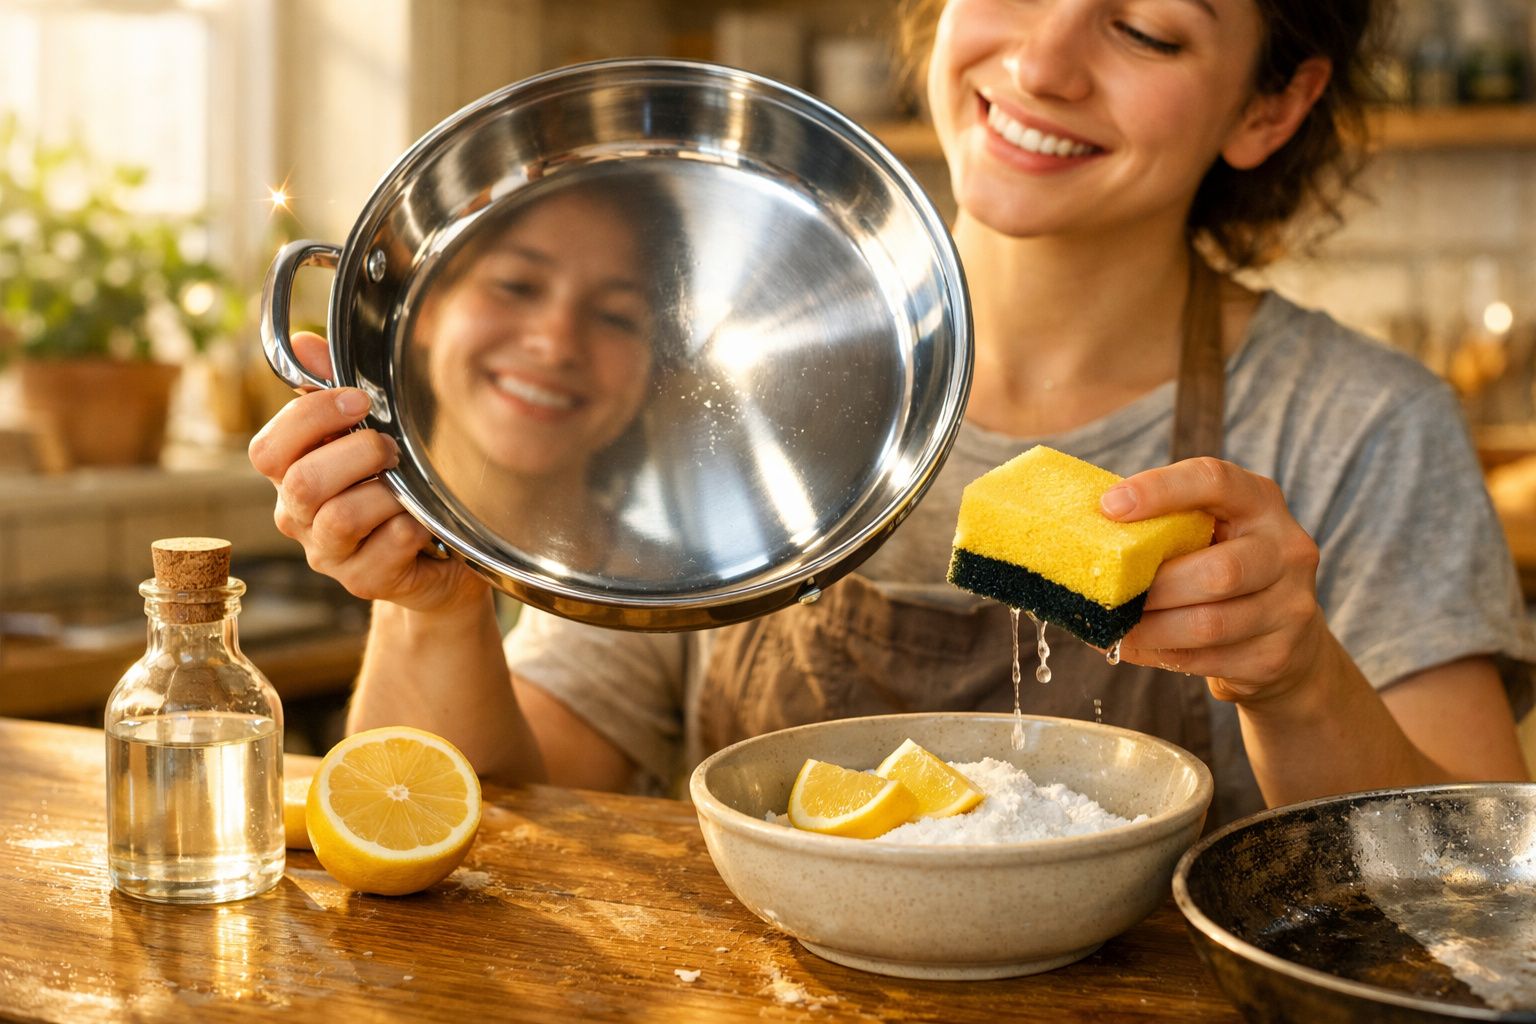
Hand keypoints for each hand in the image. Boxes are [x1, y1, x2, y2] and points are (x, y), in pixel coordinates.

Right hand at [248, 332, 487, 613]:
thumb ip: (333, 387)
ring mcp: (329, 554)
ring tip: (408, 487)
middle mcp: (299, 517)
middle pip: (302, 484)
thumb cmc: (396, 485)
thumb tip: (304, 343)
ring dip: (385, 492)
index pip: (268, 449)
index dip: (311, 418)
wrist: (437, 557)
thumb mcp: (367, 431)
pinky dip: (412, 526)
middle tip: (390, 448)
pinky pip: (387, 546)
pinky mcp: (364, 580)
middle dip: (356, 454)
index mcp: (290, 475)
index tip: (360, 401)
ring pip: (340, 517)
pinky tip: (423, 521)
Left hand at [1100, 457, 1327, 703]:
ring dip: (1150, 628)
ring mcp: (1290, 605)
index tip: (1109, 506)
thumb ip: (1163, 525)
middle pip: (1218, 571)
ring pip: (1209, 623)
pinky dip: (1159, 654)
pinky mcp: (1276, 655)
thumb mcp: (1206, 534)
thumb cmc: (1221, 568)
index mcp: (1259, 501)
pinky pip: (1206, 659)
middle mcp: (1287, 548)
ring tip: (1114, 625)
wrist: (1286, 641)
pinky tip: (1132, 645)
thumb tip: (1082, 529)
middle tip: (1111, 593)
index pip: (1215, 481)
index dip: (1160, 490)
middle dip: (1154, 587)